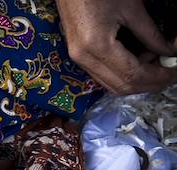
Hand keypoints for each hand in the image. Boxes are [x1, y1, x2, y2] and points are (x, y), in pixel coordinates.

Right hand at [55, 0, 176, 94]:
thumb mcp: (131, 9)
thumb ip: (151, 34)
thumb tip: (169, 52)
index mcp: (96, 45)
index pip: (132, 74)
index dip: (157, 77)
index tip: (174, 72)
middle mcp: (83, 57)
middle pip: (120, 86)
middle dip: (148, 84)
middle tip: (169, 74)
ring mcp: (78, 58)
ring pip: (111, 84)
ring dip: (136, 80)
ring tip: (157, 64)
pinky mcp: (78, 54)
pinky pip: (103, 75)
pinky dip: (123, 74)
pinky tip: (139, 59)